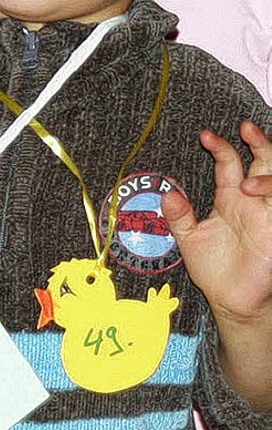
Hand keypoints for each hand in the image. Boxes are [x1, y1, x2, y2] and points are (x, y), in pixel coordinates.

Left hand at [162, 122, 271, 407]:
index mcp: (230, 198)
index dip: (220, 147)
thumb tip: (166, 196)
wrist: (232, 301)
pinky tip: (258, 192)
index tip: (205, 135)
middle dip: (258, 141)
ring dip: (267, 172)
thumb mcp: (190, 240)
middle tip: (246, 127)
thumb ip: (180, 217)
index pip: (229, 163)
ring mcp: (267, 213)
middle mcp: (251, 201)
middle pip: (263, 160)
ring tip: (248, 183)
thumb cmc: (214, 271)